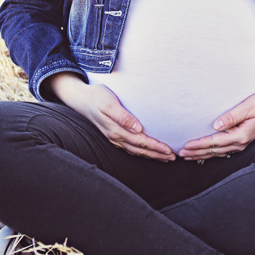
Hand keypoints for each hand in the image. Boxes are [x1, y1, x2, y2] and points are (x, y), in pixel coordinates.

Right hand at [45, 73, 175, 161]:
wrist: (82, 98)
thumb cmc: (97, 97)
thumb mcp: (109, 103)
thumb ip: (123, 116)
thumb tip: (137, 128)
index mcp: (116, 131)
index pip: (140, 142)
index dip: (155, 147)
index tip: (168, 150)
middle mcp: (115, 137)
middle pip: (140, 149)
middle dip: (157, 155)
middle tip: (173, 157)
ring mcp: (114, 138)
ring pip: (136, 151)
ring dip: (151, 155)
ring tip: (165, 158)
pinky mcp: (114, 135)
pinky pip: (130, 148)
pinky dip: (142, 152)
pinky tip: (149, 152)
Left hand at [178, 92, 254, 160]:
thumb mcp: (249, 106)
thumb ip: (232, 116)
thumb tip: (216, 125)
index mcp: (241, 135)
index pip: (215, 142)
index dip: (199, 145)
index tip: (186, 146)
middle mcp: (241, 143)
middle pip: (214, 150)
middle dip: (196, 152)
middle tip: (180, 154)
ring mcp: (242, 144)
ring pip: (218, 152)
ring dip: (202, 154)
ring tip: (187, 156)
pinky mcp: (242, 141)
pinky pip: (224, 150)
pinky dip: (211, 152)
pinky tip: (203, 153)